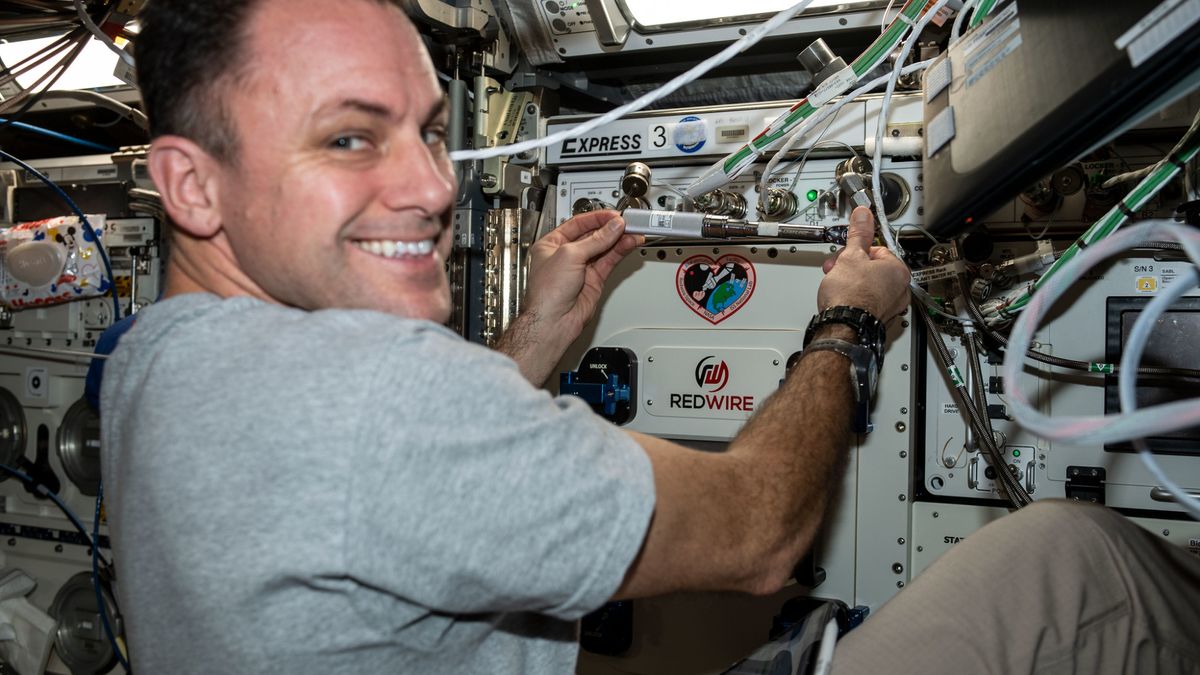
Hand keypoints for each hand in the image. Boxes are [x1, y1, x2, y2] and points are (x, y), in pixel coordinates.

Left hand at [523, 209, 643, 344]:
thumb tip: (612, 227)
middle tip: (627, 222)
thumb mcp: (570, 255)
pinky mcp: (594, 280)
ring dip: (619, 239)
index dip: (596, 218)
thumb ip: (595, 240)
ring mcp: (581, 268)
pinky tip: (629, 243)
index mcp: (551, 244)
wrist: (553, 322)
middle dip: (610, 228)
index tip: (613, 215)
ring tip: (633, 231)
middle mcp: (566, 255)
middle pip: (592, 235)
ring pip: (604, 248)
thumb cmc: (546, 292)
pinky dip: (620, 252)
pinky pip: (609, 261)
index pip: (577, 224)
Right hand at [817, 206, 910, 321]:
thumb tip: (863, 215)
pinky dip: (856, 298)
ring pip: (870, 285)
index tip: (845, 254)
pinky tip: (844, 299)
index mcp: (898, 270)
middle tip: (838, 269)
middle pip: (873, 268)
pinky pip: (868, 301)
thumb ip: (858, 234)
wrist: (843, 326)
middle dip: (852, 267)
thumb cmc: (850, 296)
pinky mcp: (879, 318)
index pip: (877, 249)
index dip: (856, 251)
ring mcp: (891, 306)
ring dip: (853, 282)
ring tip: (838, 285)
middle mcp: (900, 289)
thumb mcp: (851, 256)